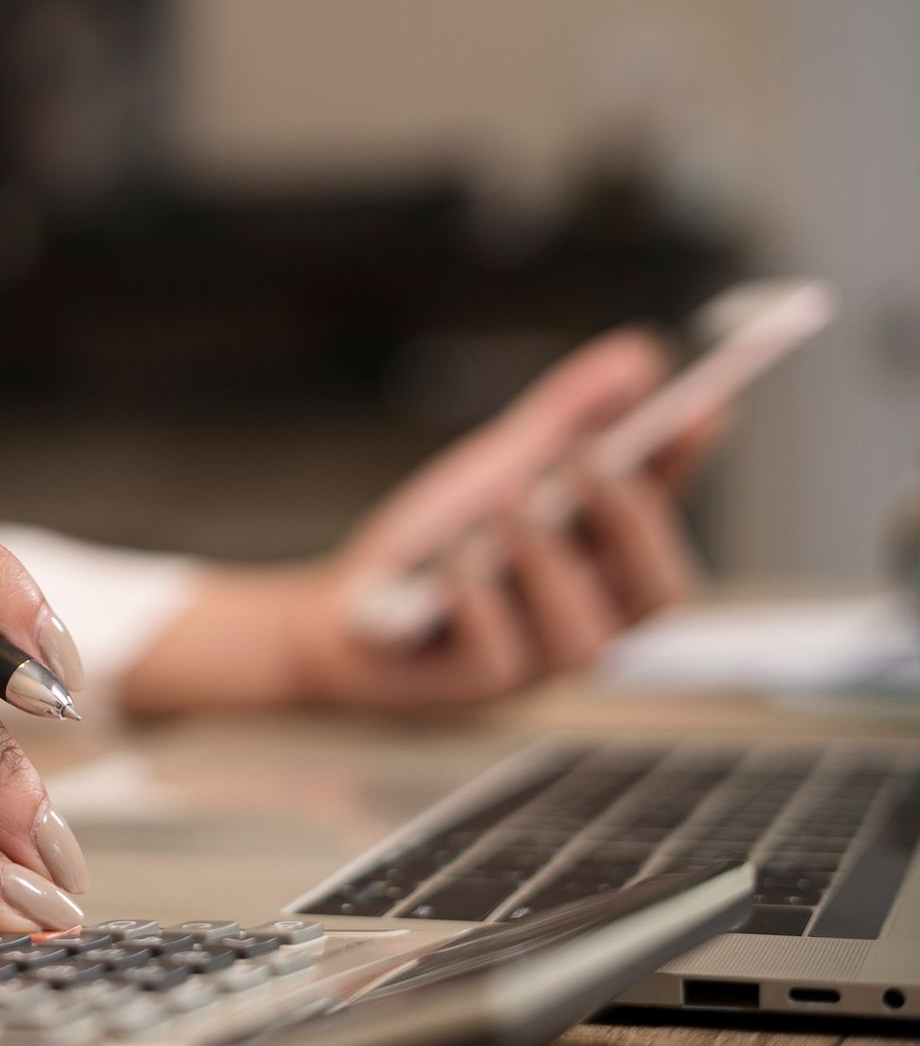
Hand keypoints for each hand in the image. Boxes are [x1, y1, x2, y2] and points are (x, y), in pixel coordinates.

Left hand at [122, 330, 719, 712]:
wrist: (342, 611)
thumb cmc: (437, 542)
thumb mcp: (501, 464)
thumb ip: (568, 417)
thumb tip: (641, 357)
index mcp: (609, 564)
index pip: (672, 516)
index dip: (689, 465)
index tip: (702, 404)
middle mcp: (592, 619)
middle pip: (662, 596)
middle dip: (635, 524)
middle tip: (592, 456)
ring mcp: (538, 662)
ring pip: (585, 641)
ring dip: (550, 564)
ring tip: (508, 501)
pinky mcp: (476, 688)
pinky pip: (497, 661)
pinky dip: (477, 604)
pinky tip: (449, 565)